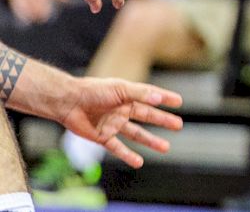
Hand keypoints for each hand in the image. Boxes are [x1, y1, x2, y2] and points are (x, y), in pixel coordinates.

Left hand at [54, 77, 183, 167]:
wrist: (68, 103)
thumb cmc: (93, 91)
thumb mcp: (120, 89)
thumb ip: (140, 94)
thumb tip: (159, 100)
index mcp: (127, 96)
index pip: (150, 97)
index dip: (165, 98)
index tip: (179, 101)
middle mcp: (122, 110)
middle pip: (147, 116)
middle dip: (163, 121)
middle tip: (179, 125)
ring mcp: (113, 124)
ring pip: (136, 134)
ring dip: (150, 141)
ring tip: (166, 147)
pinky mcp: (102, 136)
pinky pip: (118, 148)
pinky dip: (128, 156)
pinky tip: (139, 162)